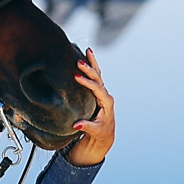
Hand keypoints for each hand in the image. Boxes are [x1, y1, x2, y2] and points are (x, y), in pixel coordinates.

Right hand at [67, 51, 115, 165]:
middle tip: (79, 62)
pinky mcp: (97, 92)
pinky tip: (87, 56)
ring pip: (98, 74)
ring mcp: (102, 92)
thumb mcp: (94, 130)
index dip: (87, 82)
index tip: (76, 76)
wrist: (105, 133)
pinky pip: (95, 77)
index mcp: (107, 102)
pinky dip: (91, 67)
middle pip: (98, 78)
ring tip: (88, 51)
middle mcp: (105, 95)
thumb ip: (86, 126)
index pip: (97, 89)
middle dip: (89, 70)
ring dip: (93, 63)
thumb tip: (76, 125)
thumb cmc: (100, 132)